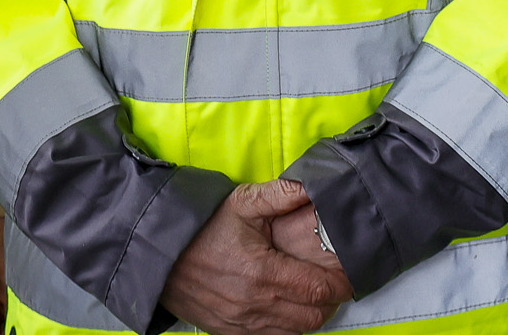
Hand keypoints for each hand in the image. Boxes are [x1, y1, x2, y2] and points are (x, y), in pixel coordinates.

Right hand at [162, 181, 352, 334]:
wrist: (160, 253)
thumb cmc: (203, 227)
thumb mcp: (242, 202)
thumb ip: (281, 195)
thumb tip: (312, 188)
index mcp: (262, 273)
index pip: (318, 290)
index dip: (339, 286)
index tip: (347, 277)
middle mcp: (255, 305)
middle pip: (312, 317)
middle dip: (328, 302)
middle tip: (332, 285)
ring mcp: (242, 324)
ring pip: (294, 332)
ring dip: (309, 316)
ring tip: (310, 295)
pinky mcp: (230, 333)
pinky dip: (285, 327)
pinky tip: (284, 307)